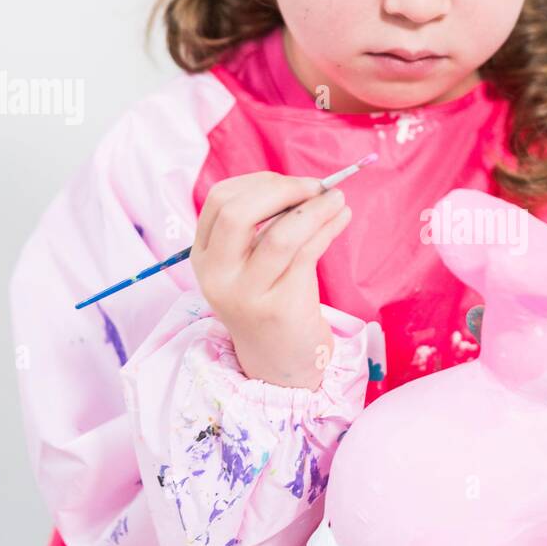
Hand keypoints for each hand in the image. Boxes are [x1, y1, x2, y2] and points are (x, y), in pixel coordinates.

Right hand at [192, 171, 351, 388]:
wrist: (281, 362)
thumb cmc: (273, 299)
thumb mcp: (254, 263)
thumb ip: (265, 226)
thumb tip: (307, 185)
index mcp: (204, 257)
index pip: (219, 201)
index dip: (259, 183)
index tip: (293, 183)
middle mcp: (217, 276)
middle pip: (238, 213)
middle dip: (282, 190)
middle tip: (316, 187)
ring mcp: (245, 295)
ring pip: (279, 235)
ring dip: (315, 208)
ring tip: (337, 199)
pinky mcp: (279, 308)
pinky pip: (306, 254)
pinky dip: (328, 228)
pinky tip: (341, 218)